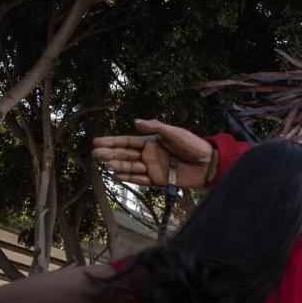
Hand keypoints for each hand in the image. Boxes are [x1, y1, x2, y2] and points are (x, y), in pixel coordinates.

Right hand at [92, 119, 212, 186]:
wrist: (207, 164)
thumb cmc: (192, 145)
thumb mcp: (174, 133)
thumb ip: (155, 127)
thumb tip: (136, 121)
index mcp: (151, 141)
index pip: (127, 142)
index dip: (112, 142)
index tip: (96, 142)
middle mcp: (149, 155)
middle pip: (125, 155)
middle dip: (110, 154)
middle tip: (94, 154)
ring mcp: (153, 168)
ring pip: (130, 167)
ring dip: (117, 166)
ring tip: (104, 164)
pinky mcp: (158, 181)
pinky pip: (140, 179)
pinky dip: (128, 178)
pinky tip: (115, 176)